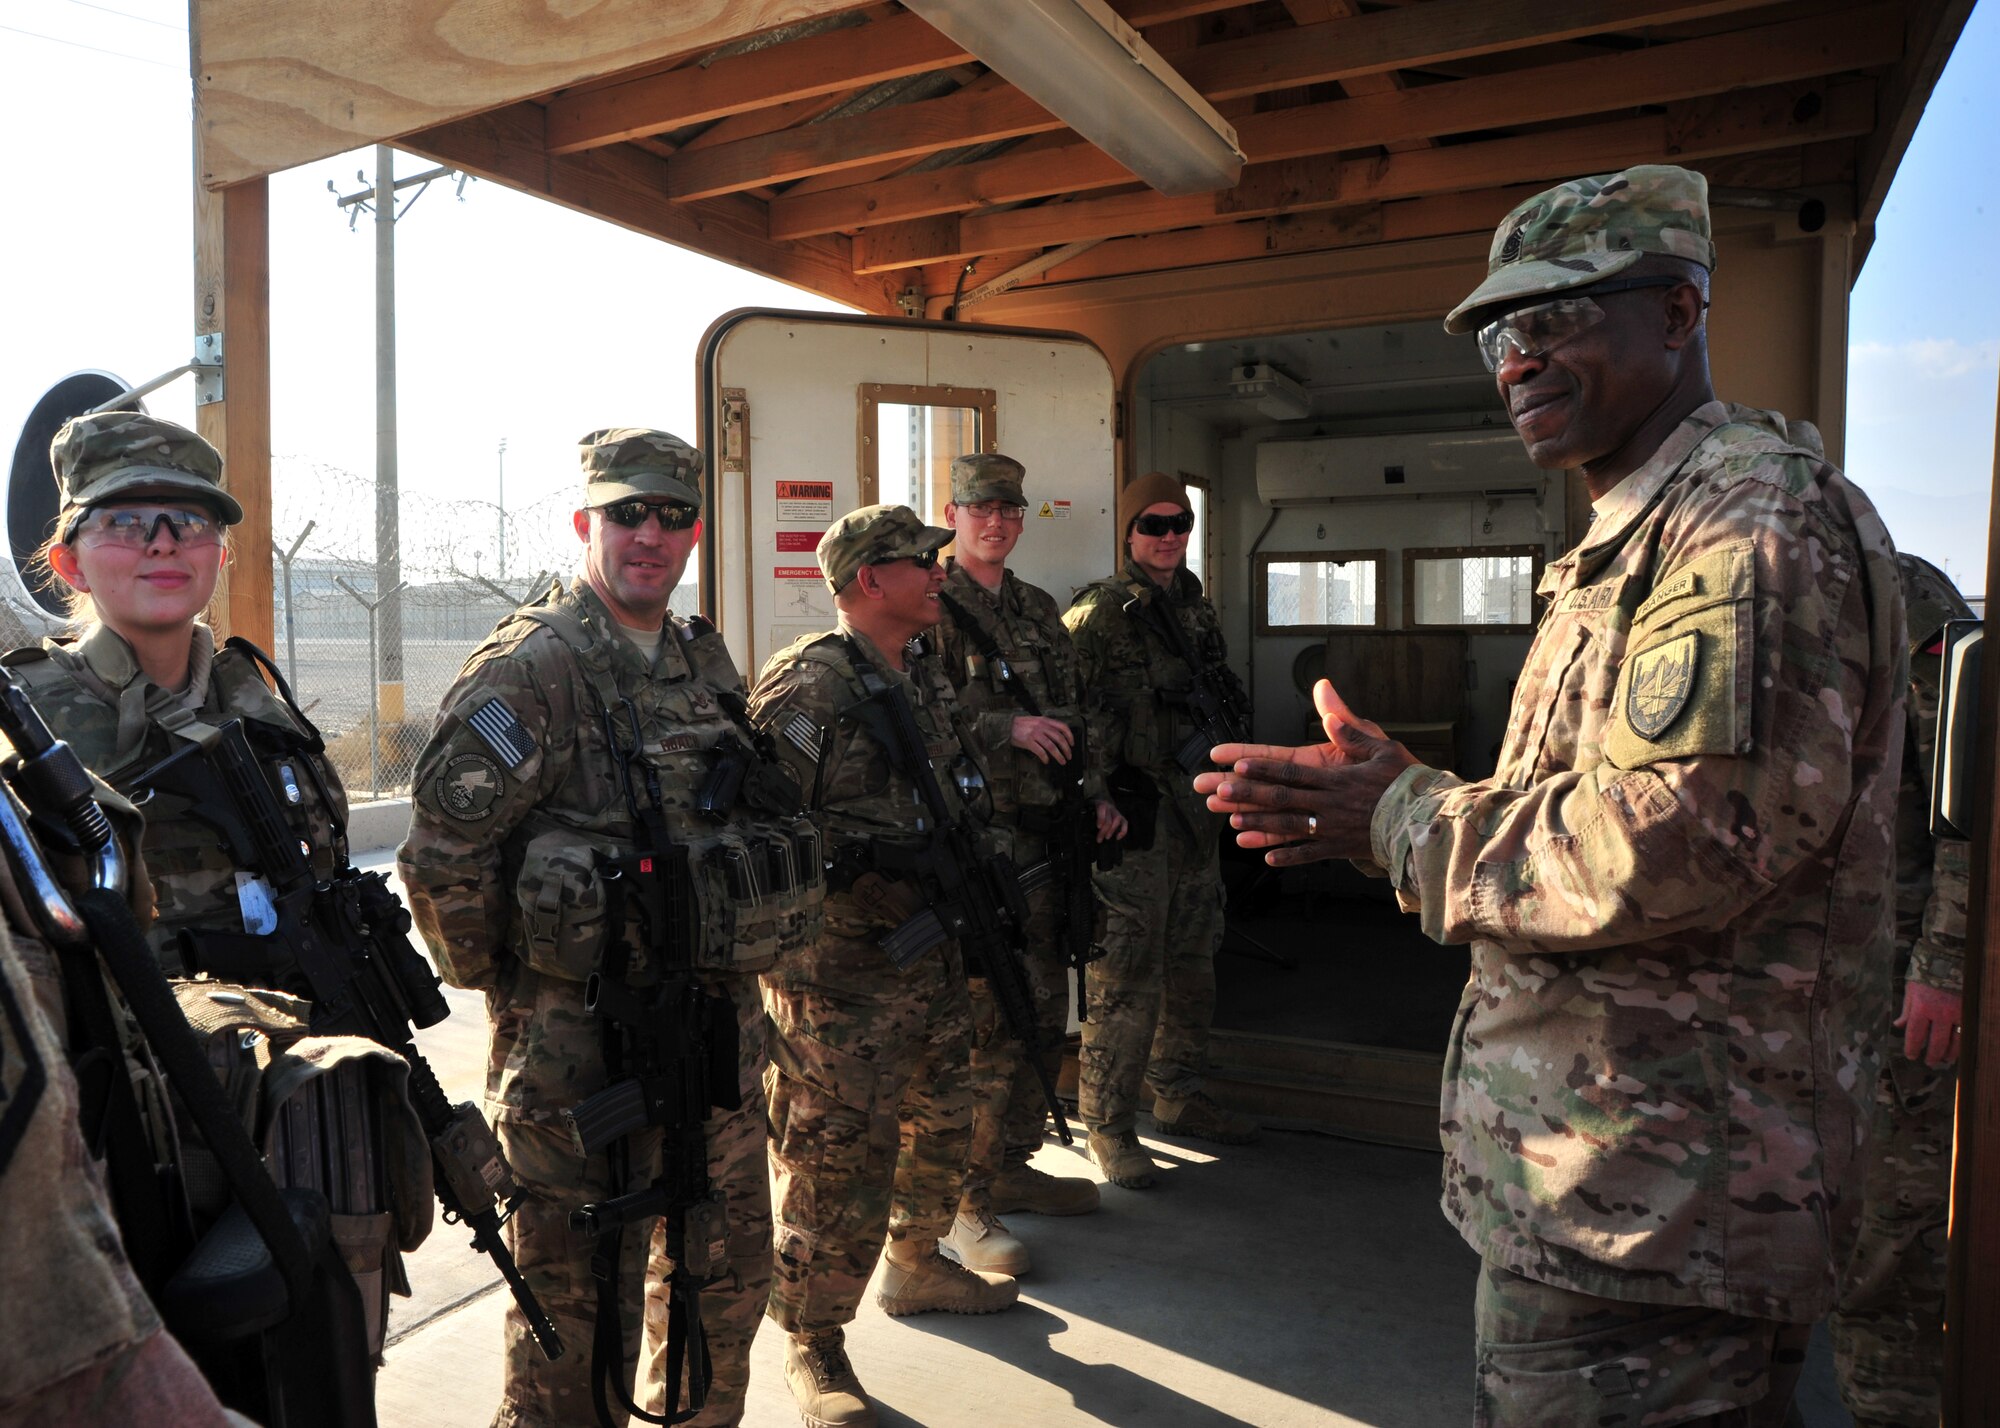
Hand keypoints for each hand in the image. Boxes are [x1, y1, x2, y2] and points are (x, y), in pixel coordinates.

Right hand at [1010, 715, 1074, 764]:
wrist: (1007, 726)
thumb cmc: (1021, 725)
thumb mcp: (1035, 720)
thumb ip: (1046, 726)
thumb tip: (1057, 736)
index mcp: (1045, 720)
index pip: (1062, 727)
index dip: (1069, 736)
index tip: (1072, 743)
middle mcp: (1041, 726)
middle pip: (1059, 738)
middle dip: (1066, 749)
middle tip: (1068, 756)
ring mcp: (1035, 734)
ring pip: (1051, 746)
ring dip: (1058, 755)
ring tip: (1062, 761)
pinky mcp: (1028, 741)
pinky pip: (1040, 751)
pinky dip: (1045, 757)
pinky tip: (1046, 761)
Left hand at [1092, 797, 1127, 841]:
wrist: (1102, 799)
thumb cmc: (1094, 807)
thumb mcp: (1089, 808)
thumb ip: (1088, 815)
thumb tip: (1087, 829)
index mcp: (1100, 804)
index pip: (1102, 809)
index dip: (1101, 818)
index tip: (1099, 827)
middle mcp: (1109, 807)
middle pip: (1109, 818)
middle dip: (1104, 830)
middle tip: (1099, 839)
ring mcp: (1116, 811)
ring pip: (1117, 819)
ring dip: (1112, 830)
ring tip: (1107, 837)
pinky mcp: (1121, 816)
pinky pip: (1125, 823)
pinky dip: (1123, 831)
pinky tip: (1117, 837)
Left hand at [1191, 680, 1417, 865]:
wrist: (1429, 822)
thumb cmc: (1408, 783)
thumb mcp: (1383, 749)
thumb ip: (1352, 730)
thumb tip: (1328, 709)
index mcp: (1337, 778)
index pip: (1292, 771)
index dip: (1263, 768)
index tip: (1238, 764)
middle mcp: (1330, 804)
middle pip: (1282, 798)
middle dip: (1248, 794)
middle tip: (1219, 792)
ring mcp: (1333, 829)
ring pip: (1289, 826)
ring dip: (1259, 824)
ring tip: (1232, 822)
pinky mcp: (1341, 848)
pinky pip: (1310, 854)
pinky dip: (1288, 857)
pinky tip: (1267, 858)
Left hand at [1894, 982, 1963, 1066]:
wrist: (1947, 959)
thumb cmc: (1924, 974)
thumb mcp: (1911, 990)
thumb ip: (1907, 1010)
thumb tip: (1899, 1026)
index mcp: (1921, 1008)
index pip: (1915, 1034)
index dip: (1913, 1048)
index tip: (1912, 1056)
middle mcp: (1939, 1013)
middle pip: (1936, 1042)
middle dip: (1932, 1055)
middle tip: (1929, 1063)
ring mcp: (1956, 1013)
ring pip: (1954, 1041)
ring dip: (1949, 1053)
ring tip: (1944, 1059)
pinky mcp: (1968, 1011)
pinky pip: (1965, 1032)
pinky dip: (1961, 1043)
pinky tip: (1957, 1049)